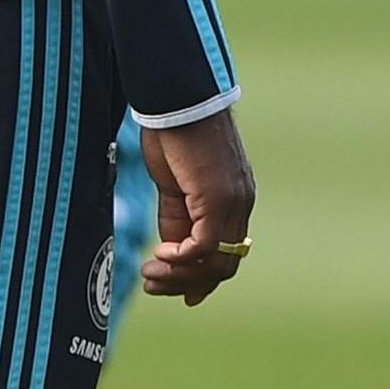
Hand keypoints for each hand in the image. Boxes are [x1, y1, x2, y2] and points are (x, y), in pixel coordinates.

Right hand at [141, 109, 255, 304]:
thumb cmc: (172, 128)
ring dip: (181, 275)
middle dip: (187, 283)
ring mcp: (232, 204)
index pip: (225, 253)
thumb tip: (170, 248)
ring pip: (216, 261)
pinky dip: (182, 257)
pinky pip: (204, 244)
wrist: (178, 96)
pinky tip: (159, 254)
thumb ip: (176, 212)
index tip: (177, 292)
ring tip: (150, 276)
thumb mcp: (172, 179)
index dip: (201, 277)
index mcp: (231, 200)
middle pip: (224, 265)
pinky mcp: (217, 199)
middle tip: (153, 286)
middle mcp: (239, 207)